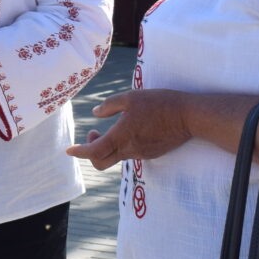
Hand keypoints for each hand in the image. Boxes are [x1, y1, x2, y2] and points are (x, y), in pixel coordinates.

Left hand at [66, 89, 192, 170]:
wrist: (189, 117)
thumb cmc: (159, 104)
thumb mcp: (131, 97)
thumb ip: (110, 106)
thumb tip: (96, 113)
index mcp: (121, 136)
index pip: (94, 152)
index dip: (79, 152)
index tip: (69, 150)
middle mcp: (129, 149)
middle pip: (101, 161)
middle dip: (91, 151)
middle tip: (93, 133)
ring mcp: (141, 153)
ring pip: (116, 157)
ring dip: (108, 146)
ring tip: (115, 126)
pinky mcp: (151, 153)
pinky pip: (130, 153)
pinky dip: (122, 145)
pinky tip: (131, 129)